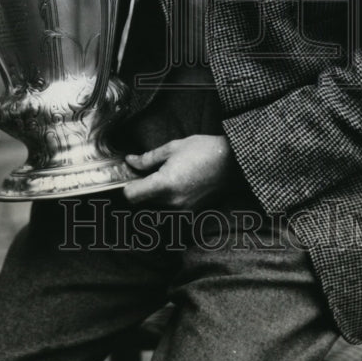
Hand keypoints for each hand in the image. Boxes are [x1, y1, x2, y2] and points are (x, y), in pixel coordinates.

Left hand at [123, 134, 238, 209]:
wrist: (234, 162)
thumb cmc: (204, 150)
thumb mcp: (172, 147)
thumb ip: (148, 158)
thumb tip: (131, 161)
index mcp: (164, 184)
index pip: (131, 196)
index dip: (127, 186)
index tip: (132, 176)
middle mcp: (172, 203)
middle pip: (143, 203)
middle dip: (142, 190)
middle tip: (147, 174)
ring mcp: (183, 210)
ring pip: (156, 208)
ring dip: (155, 197)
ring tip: (165, 178)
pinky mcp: (192, 213)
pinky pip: (171, 210)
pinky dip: (168, 201)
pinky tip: (177, 185)